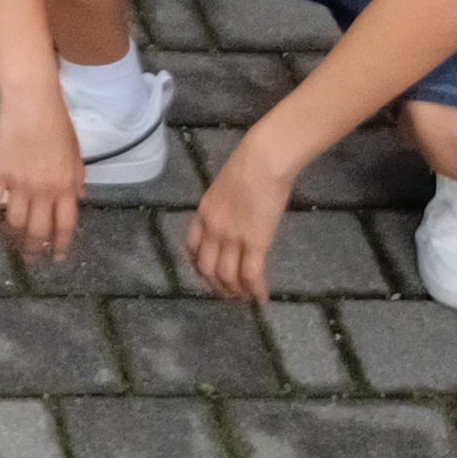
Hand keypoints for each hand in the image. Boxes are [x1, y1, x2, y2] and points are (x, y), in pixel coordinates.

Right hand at [0, 95, 90, 266]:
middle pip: (39, 231)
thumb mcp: (75, 152)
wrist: (31, 101)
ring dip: (12, 237)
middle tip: (31, 257)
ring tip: (9, 242)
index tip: (58, 256)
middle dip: (35, 249)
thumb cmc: (57, 122)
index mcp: (66, 185)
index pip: (65, 225)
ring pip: (15, 222)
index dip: (62, 245)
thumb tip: (77, 199)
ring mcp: (19, 184)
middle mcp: (44, 190)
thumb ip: (75, 178)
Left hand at [186, 135, 296, 305]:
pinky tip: (262, 297)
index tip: (209, 274)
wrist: (264, 159)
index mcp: (204, 212)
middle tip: (229, 293)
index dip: (199, 265)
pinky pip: (251, 274)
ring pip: (227, 275)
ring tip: (245, 298)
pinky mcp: (255, 242)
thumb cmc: (250, 164)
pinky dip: (255, 289)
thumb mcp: (225, 185)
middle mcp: (213, 229)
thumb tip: (235, 214)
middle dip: (216, 285)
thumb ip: (224, 205)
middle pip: (207, 268)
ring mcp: (232, 237)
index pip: (193, 247)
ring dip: (236, 291)